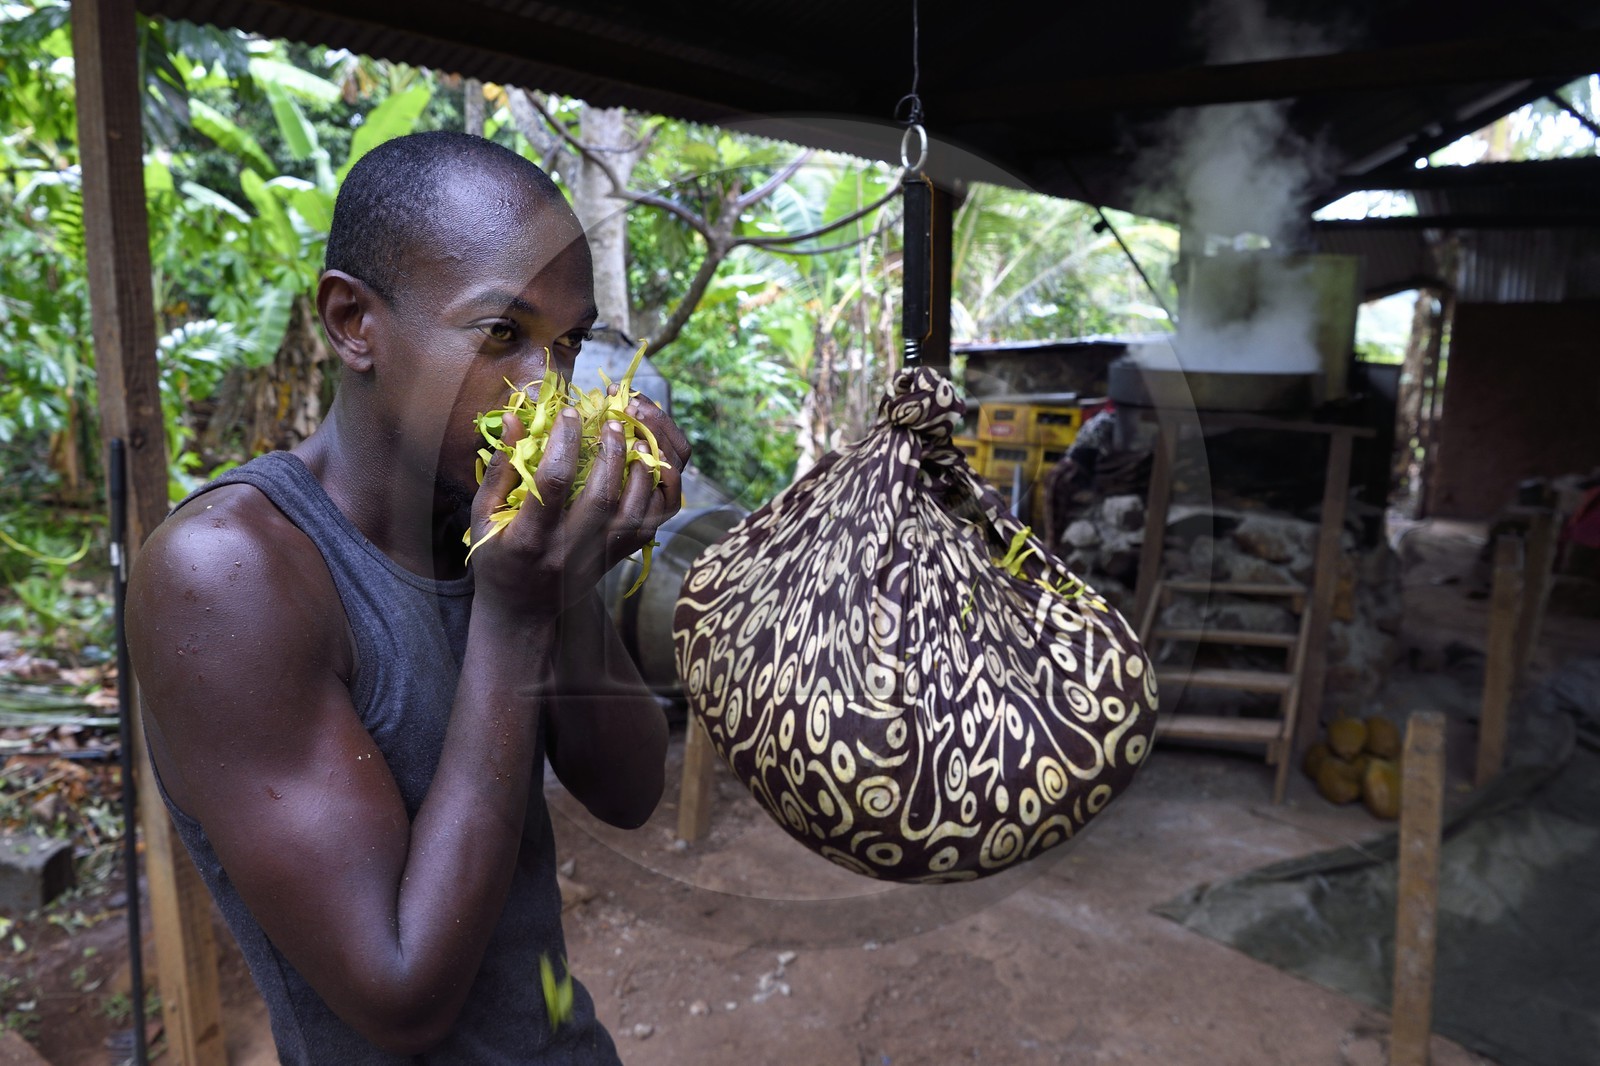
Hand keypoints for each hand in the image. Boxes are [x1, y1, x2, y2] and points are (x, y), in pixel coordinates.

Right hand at [466, 396, 689, 616]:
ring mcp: (599, 557)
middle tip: (613, 418)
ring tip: (639, 437)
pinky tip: (651, 466)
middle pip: (603, 497)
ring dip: (643, 471)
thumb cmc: (497, 556)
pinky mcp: (618, 559)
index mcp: (529, 537)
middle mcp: (570, 549)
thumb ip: (501, 468)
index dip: (564, 443)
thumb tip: (515, 419)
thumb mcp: (483, 516)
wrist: (521, 612)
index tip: (570, 412)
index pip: (553, 483)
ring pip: (636, 514)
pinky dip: (657, 494)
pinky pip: (649, 525)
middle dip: (611, 452)